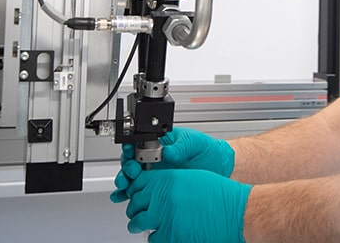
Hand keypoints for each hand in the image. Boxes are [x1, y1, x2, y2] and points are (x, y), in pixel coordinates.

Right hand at [111, 127, 234, 201]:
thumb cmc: (205, 150)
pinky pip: (138, 191)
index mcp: (159, 143)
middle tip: (132, 171)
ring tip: (125, 185)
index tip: (131, 153)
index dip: (130, 148)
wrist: (217, 166)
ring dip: (125, 181)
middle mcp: (153, 158)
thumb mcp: (194, 142)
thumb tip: (167, 151)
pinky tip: (122, 197)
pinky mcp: (156, 188)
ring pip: (131, 178)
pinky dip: (127, 195)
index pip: (138, 144)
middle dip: (127, 167)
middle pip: (130, 162)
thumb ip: (180, 146)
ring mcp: (153, 174)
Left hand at [124, 169, 250, 242]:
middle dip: (136, 210)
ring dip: (140, 225)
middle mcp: (163, 197)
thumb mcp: (192, 179)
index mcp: (168, 180)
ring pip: (138, 223)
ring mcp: (165, 217)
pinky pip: (152, 238)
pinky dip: (156, 237)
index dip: (136, 190)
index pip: (138, 183)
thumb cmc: (220, 196)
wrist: (236, 213)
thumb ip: (170, 182)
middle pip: (135, 204)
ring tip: (144, 226)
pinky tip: (163, 234)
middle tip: (138, 213)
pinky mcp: (170, 236)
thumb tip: (155, 190)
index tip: (137, 195)